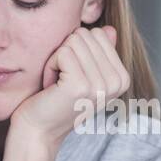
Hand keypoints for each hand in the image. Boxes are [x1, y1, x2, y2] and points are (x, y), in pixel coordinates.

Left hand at [11, 26, 128, 151]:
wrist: (38, 131)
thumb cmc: (57, 100)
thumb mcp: (84, 74)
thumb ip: (99, 52)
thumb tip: (110, 29)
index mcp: (122, 78)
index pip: (98, 34)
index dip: (78, 50)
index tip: (73, 75)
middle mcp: (117, 82)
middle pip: (85, 35)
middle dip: (67, 53)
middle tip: (63, 80)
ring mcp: (100, 85)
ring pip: (73, 41)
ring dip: (57, 60)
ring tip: (58, 84)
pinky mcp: (80, 86)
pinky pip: (62, 52)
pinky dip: (50, 66)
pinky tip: (51, 87)